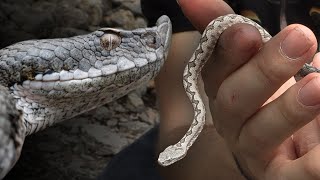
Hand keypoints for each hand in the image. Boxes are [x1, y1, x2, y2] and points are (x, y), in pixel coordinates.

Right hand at [179, 0, 319, 178]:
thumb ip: (225, 27)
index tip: (245, 32)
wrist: (297, 144)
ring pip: (259, 134)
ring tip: (317, 87)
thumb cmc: (274, 92)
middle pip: (233, 101)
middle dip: (262, 71)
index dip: (226, 52)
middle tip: (300, 40)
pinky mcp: (283, 178)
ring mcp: (256, 153)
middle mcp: (233, 123)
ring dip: (287, 109)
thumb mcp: (256, 55)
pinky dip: (314, 158)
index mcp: (226, 91)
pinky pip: (298, 172)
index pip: (214, 71)